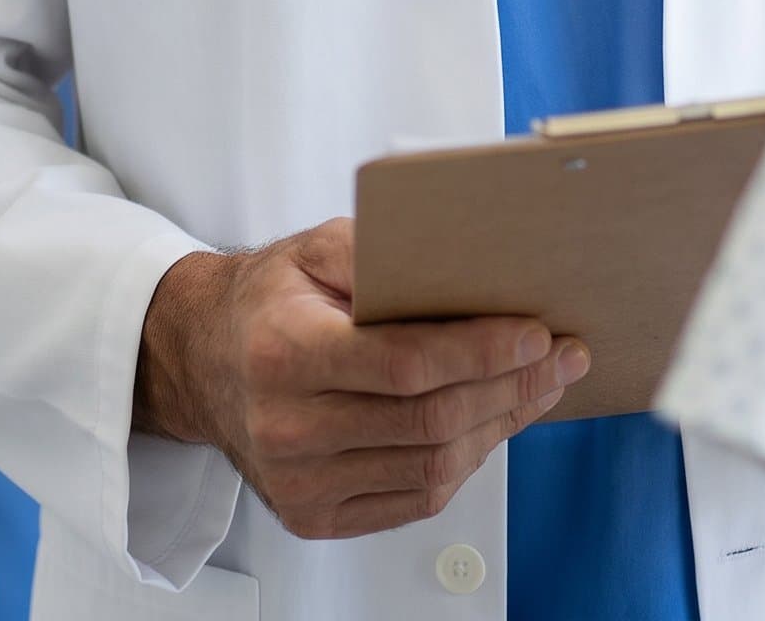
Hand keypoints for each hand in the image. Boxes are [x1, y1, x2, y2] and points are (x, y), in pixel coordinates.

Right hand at [134, 217, 586, 539]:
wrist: (203, 360)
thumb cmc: (268, 299)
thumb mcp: (314, 247)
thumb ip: (380, 252)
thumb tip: (468, 265)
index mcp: (283, 352)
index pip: (403, 365)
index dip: (480, 352)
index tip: (535, 332)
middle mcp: (286, 428)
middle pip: (428, 421)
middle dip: (510, 387)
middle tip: (561, 356)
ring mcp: (299, 484)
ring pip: (431, 468)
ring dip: (500, 426)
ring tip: (539, 387)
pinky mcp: (314, 517)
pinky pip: (414, 499)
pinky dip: (466, 462)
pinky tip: (492, 423)